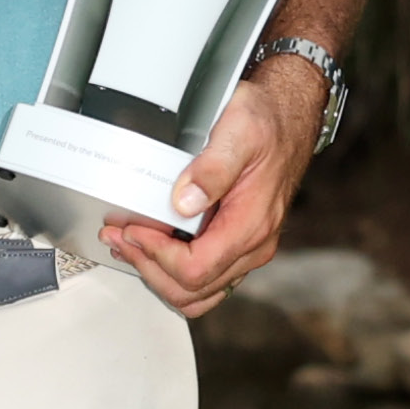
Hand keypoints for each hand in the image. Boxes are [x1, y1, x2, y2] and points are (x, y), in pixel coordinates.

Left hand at [101, 62, 324, 315]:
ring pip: (198, 293)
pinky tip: (152, 248)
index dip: (157, 255)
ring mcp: (247, 248)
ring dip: (157, 276)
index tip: (133, 230)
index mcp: (251, 224)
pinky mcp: (238, 242)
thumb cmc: (269, 121)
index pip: (196, 268)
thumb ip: (213, 167)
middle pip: (193, 290)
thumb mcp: (240, 131)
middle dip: (148, 267)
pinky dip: (172, 272)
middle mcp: (252, 245)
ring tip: (128, 247)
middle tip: (119, 239)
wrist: (290, 115)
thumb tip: (184, 201)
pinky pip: (205, 278)